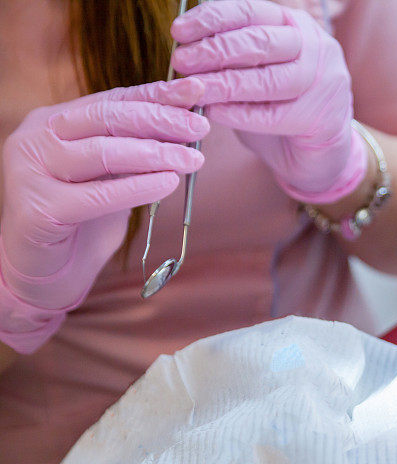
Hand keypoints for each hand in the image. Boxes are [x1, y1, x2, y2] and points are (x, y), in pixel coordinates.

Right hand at [0, 78, 207, 338]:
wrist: (44, 274)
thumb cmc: (82, 222)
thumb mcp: (111, 177)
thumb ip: (135, 150)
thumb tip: (187, 125)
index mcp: (53, 123)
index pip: (111, 100)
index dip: (156, 94)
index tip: (196, 91)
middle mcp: (35, 139)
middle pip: (107, 119)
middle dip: (160, 120)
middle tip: (200, 126)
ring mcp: (30, 173)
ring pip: (103, 153)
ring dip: (156, 154)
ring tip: (193, 158)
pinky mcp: (37, 210)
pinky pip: (97, 195)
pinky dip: (138, 188)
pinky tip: (169, 184)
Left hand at [171, 0, 366, 203]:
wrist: (320, 149)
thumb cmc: (283, 105)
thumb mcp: (259, 68)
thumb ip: (233, 57)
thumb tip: (186, 50)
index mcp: (295, 24)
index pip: (249, 11)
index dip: (212, 19)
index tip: (179, 32)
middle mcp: (315, 47)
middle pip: (259, 42)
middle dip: (214, 51)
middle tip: (181, 63)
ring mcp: (323, 83)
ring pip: (268, 80)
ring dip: (224, 84)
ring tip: (194, 91)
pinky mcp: (322, 119)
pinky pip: (273, 116)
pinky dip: (240, 114)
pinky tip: (215, 114)